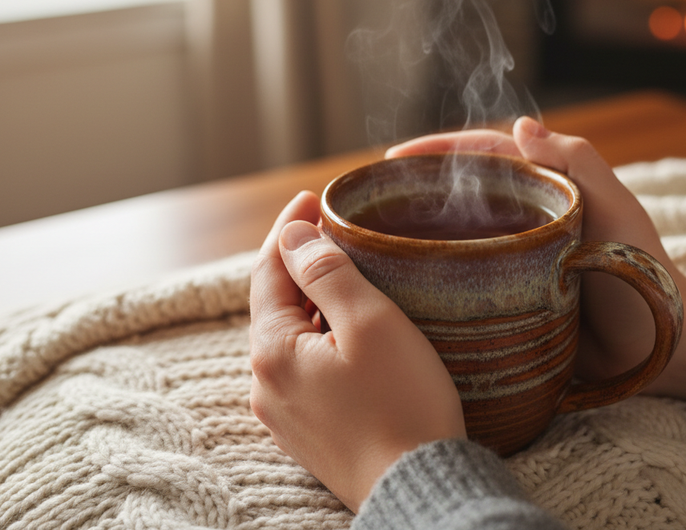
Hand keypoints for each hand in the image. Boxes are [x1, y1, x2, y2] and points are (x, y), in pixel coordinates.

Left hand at [249, 191, 466, 511]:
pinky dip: (321, 340)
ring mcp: (285, 414)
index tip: (313, 198)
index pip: (270, 271)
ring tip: (350, 279)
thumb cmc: (403, 404)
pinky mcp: (308, 434)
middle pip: (276, 306)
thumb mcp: (372, 324)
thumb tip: (295, 235)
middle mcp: (267, 385)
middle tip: (335, 232)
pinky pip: (305, 370)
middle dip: (301, 265)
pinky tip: (351, 336)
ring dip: (313, 304)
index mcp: (274, 352)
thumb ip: (328, 274)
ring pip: (291, 339)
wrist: (418, 489)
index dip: (290, 229)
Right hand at [388, 118, 685, 415]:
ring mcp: (512, 262)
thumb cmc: (645, 271)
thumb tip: (520, 125)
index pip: (481, 156)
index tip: (392, 159)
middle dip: (415, 192)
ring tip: (373, 240)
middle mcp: (522, 222)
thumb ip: (576, 162)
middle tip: (369, 202)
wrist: (663, 348)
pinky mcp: (508, 303)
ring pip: (455, 239)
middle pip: (459, 196)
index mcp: (544, 189)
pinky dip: (433, 278)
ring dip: (417, 234)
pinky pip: (464, 284)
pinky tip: (402, 284)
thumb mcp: (615, 208)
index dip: (436, 151)